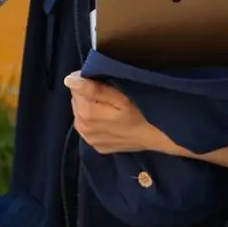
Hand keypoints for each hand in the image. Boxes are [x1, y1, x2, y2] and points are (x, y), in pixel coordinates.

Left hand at [64, 72, 187, 155]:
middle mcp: (82, 127)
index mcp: (86, 113)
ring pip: (80, 113)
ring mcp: (88, 139)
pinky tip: (110, 121)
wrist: (158, 135)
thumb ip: (93, 89)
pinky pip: (89, 127)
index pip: (75, 86)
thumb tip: (69, 80)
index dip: (88, 81)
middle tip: (110, 95)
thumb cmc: (141, 111)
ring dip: (90, 108)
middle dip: (88, 95)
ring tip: (110, 108)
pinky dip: (95, 122)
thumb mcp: (120, 97)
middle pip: (76, 101)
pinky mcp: (95, 146)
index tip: (104, 82)